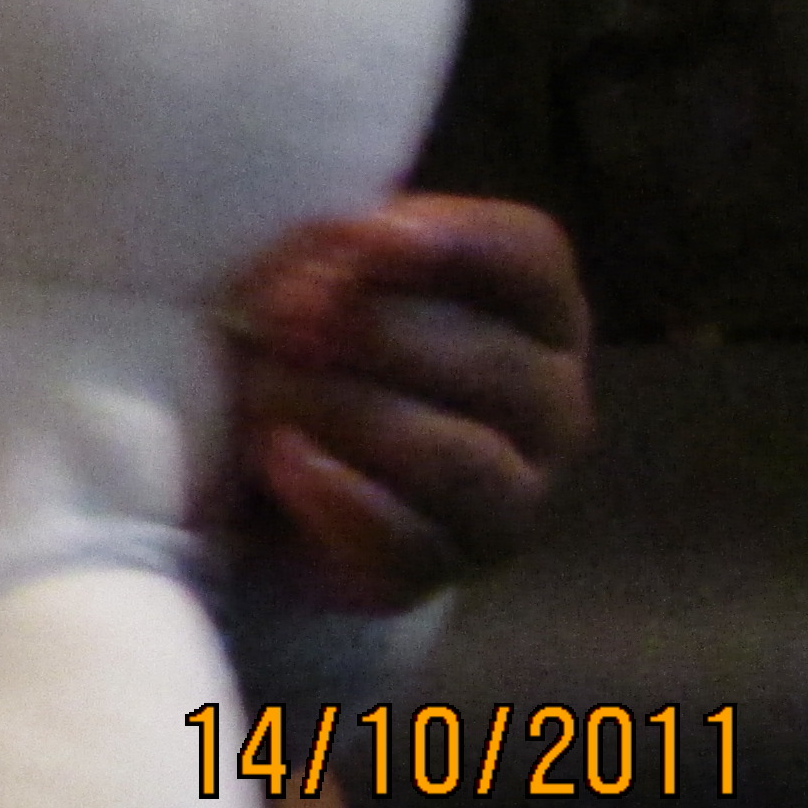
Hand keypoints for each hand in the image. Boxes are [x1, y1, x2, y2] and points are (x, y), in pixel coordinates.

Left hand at [216, 193, 592, 612]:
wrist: (260, 474)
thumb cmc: (307, 343)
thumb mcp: (318, 274)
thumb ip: (335, 255)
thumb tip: (329, 269)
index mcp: (533, 309)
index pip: (531, 259)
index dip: (454, 243)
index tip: (364, 237)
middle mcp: (547, 405)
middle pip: (494, 362)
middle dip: (372, 333)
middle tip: (275, 319)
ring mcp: (511, 497)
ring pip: (458, 460)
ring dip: (345, 413)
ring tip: (263, 389)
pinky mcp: (442, 569)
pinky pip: (406, 543)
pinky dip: (332, 497)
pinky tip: (279, 458)